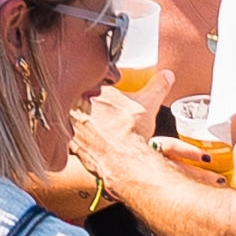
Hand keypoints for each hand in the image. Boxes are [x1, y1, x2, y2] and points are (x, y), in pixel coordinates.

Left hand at [66, 79, 179, 197]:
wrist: (122, 160)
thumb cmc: (132, 133)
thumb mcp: (149, 104)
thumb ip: (157, 86)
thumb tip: (166, 75)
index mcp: (95, 90)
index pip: (92, 81)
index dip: (98, 87)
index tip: (105, 95)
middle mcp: (78, 103)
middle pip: (78, 97)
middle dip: (86, 102)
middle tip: (100, 113)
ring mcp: (71, 122)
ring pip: (70, 115)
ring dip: (78, 119)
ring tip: (93, 126)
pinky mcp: (69, 141)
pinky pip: (68, 136)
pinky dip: (76, 137)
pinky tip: (87, 140)